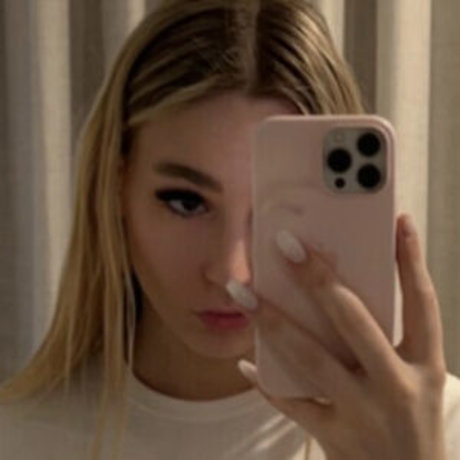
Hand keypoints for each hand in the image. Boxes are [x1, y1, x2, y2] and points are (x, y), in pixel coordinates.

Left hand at [227, 214, 446, 459]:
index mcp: (425, 365)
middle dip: (318, 279)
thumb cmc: (414, 420)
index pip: (422, 303)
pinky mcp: (335, 438)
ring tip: (242, 290)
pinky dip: (267, 383)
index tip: (397, 222)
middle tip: (286, 244)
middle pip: (354, 320)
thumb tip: (340, 287)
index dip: (411, 261)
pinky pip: (293, 404)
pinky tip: (244, 362)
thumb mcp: (418, 378)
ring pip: (310, 358)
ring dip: (272, 321)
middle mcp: (397, 387)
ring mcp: (363, 414)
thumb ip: (389, 338)